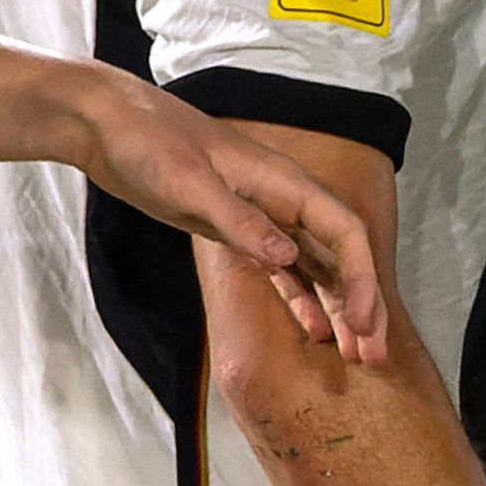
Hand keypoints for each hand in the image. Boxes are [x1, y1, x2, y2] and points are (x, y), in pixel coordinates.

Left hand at [75, 79, 388, 359]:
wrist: (111, 128)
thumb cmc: (150, 144)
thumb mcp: (191, 185)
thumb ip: (240, 221)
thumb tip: (288, 257)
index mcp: (285, 184)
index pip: (345, 234)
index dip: (361, 281)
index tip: (362, 325)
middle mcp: (287, 202)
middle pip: (342, 258)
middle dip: (362, 306)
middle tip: (374, 357)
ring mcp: (266, 218)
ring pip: (320, 269)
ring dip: (339, 311)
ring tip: (357, 356)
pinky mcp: (241, 232)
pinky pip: (286, 272)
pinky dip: (303, 301)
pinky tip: (315, 333)